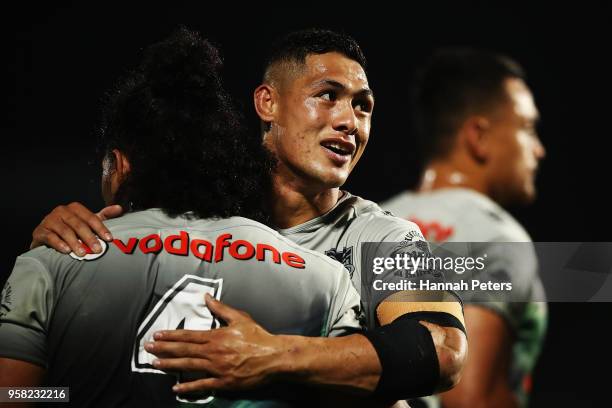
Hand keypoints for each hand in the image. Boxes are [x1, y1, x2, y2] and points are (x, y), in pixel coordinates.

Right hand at [30, 202, 122, 254]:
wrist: (47, 237)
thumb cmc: (71, 229)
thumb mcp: (87, 222)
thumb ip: (103, 215)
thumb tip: (119, 208)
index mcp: (75, 208)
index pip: (91, 217)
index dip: (101, 228)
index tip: (109, 239)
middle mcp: (62, 211)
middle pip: (78, 224)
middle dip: (89, 237)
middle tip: (98, 250)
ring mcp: (49, 220)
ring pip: (65, 231)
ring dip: (75, 242)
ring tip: (82, 253)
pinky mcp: (40, 231)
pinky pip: (50, 237)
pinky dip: (59, 244)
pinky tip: (66, 251)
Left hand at [145, 294, 287, 393]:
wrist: (273, 357)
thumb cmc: (259, 337)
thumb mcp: (240, 318)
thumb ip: (221, 308)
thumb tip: (207, 297)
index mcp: (216, 336)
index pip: (188, 336)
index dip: (171, 336)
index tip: (157, 336)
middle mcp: (213, 352)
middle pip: (183, 350)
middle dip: (163, 349)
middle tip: (148, 348)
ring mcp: (217, 368)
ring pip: (188, 366)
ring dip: (170, 365)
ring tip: (155, 364)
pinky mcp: (223, 382)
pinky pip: (202, 385)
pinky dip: (188, 387)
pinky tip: (176, 388)